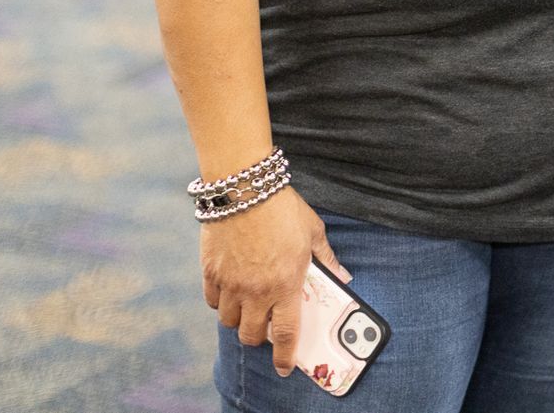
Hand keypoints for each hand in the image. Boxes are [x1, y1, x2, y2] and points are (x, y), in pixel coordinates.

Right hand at [201, 188, 349, 376]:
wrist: (244, 186)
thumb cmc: (283, 208)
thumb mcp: (313, 231)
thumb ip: (327, 257)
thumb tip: (342, 275)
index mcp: (286, 284)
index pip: (286, 333)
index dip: (285, 356)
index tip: (285, 368)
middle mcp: (256, 291)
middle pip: (251, 335)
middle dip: (258, 338)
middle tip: (264, 326)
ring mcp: (231, 283)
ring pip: (229, 322)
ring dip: (239, 319)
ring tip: (248, 304)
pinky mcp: (210, 272)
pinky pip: (213, 301)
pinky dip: (221, 301)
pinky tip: (230, 289)